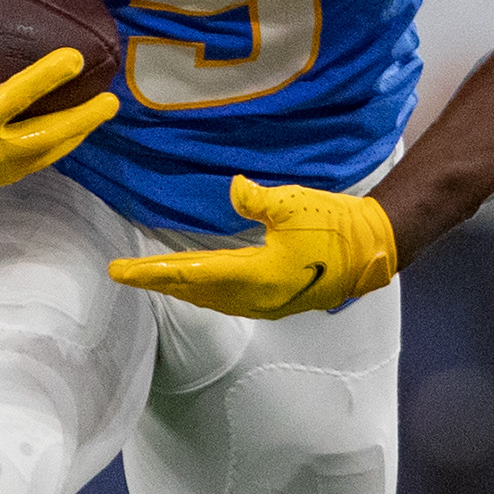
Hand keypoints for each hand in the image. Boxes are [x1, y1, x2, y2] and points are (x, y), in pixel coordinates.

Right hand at [0, 0, 116, 216]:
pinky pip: (26, 167)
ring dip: (70, 139)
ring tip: (92, 123)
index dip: (48, 76)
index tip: (75, 57)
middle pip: (47, 138)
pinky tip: (52, 139)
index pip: (17, 99)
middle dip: (82, 120)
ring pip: (42, 157)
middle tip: (111, 103)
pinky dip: (46, 151)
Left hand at [109, 178, 397, 317]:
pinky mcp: (276, 299)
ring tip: (153, 278)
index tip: (120, 272)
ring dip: (180, 288)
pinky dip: (202, 291)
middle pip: (194, 291)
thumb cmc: (335, 224)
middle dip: (159, 281)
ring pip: (210, 298)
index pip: (190, 274)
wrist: (373, 247)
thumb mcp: (293, 204)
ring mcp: (267, 302)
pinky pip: (226, 299)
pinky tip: (195, 283)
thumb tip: (234, 190)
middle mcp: (257, 297)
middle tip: (125, 275)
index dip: (152, 272)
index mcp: (257, 276)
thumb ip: (257, 200)